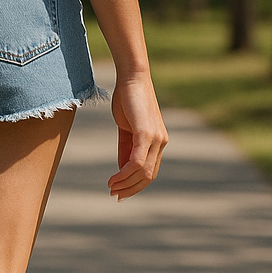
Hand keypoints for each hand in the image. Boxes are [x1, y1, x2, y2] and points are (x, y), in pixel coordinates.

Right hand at [108, 72, 167, 200]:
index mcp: (157, 141)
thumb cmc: (128, 99)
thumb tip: (123, 169)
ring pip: (143, 171)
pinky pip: (137, 161)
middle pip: (148, 176)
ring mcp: (155, 138)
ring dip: (125, 183)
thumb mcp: (126, 128)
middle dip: (131, 188)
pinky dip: (125, 173)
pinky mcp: (146, 133)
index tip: (120, 192)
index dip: (136, 185)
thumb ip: (126, 148)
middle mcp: (160, 142)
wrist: (132, 78)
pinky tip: (114, 178)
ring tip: (111, 187)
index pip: (150, 171)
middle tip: (114, 194)